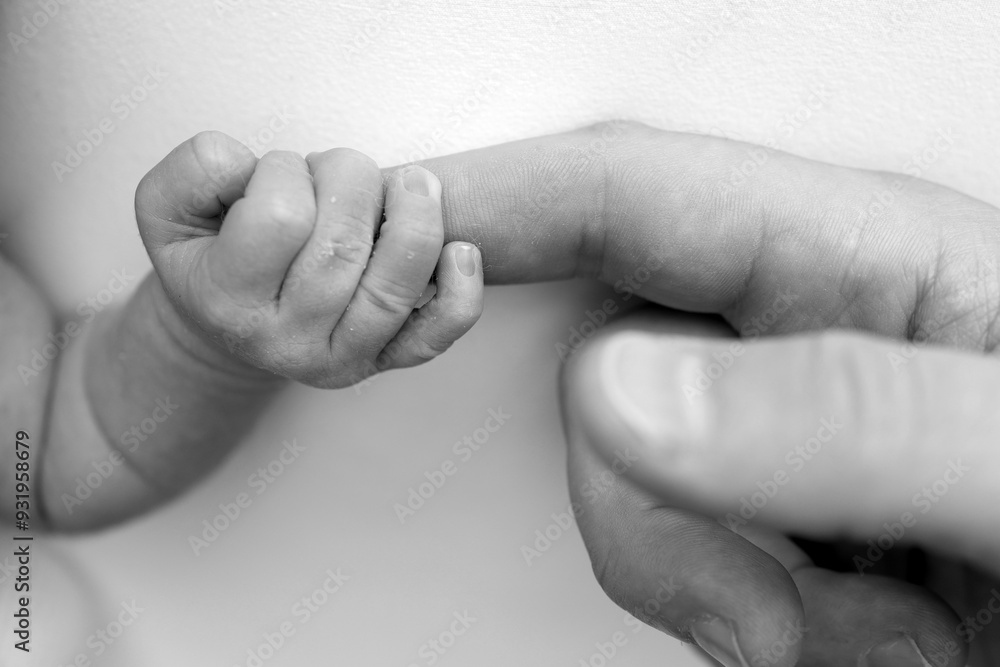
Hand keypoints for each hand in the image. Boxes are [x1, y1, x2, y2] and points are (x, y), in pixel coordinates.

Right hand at [135, 132, 483, 387]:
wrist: (231, 325)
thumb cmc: (211, 258)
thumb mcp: (168, 208)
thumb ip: (195, 171)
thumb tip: (252, 167)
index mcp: (229, 301)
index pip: (279, 221)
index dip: (287, 172)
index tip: (280, 172)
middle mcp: (288, 340)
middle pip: (343, 248)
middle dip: (352, 181)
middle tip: (341, 172)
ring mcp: (345, 356)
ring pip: (396, 287)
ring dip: (415, 217)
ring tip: (410, 184)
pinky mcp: (389, 358)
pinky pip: (439, 332)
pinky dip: (462, 290)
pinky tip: (460, 250)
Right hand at [398, 121, 996, 664]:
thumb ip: (850, 419)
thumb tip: (633, 388)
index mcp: (879, 267)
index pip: (640, 194)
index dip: (509, 196)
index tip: (403, 215)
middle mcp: (814, 343)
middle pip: (615, 378)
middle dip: (662, 517)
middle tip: (791, 610)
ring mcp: (787, 446)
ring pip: (638, 499)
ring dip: (730, 598)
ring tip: (890, 635)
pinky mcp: (778, 531)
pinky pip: (686, 573)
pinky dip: (757, 635)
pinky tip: (871, 642)